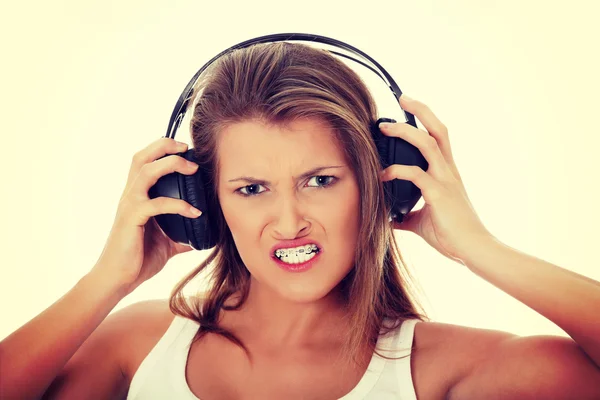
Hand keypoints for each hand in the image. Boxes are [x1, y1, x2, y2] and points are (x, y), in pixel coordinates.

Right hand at [90, 137, 202, 293]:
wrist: (118, 280)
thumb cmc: (138, 259)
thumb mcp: (168, 242)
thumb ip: (183, 233)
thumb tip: (205, 235)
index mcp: (137, 196)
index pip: (145, 161)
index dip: (162, 149)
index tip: (186, 149)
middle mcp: (131, 195)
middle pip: (142, 157)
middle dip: (164, 146)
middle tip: (187, 148)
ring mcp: (130, 205)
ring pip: (146, 171)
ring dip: (171, 164)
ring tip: (193, 169)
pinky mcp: (132, 219)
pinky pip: (156, 204)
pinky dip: (178, 204)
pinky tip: (194, 212)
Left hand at [379, 95, 493, 263]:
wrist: (475, 251)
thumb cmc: (452, 237)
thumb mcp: (423, 222)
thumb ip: (407, 216)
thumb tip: (389, 219)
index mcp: (447, 173)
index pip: (438, 137)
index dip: (425, 120)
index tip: (407, 108)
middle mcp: (448, 171)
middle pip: (439, 129)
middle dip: (421, 110)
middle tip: (402, 98)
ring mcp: (445, 180)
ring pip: (428, 143)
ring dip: (405, 131)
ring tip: (385, 127)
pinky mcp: (439, 194)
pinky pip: (416, 174)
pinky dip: (396, 171)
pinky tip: (382, 175)